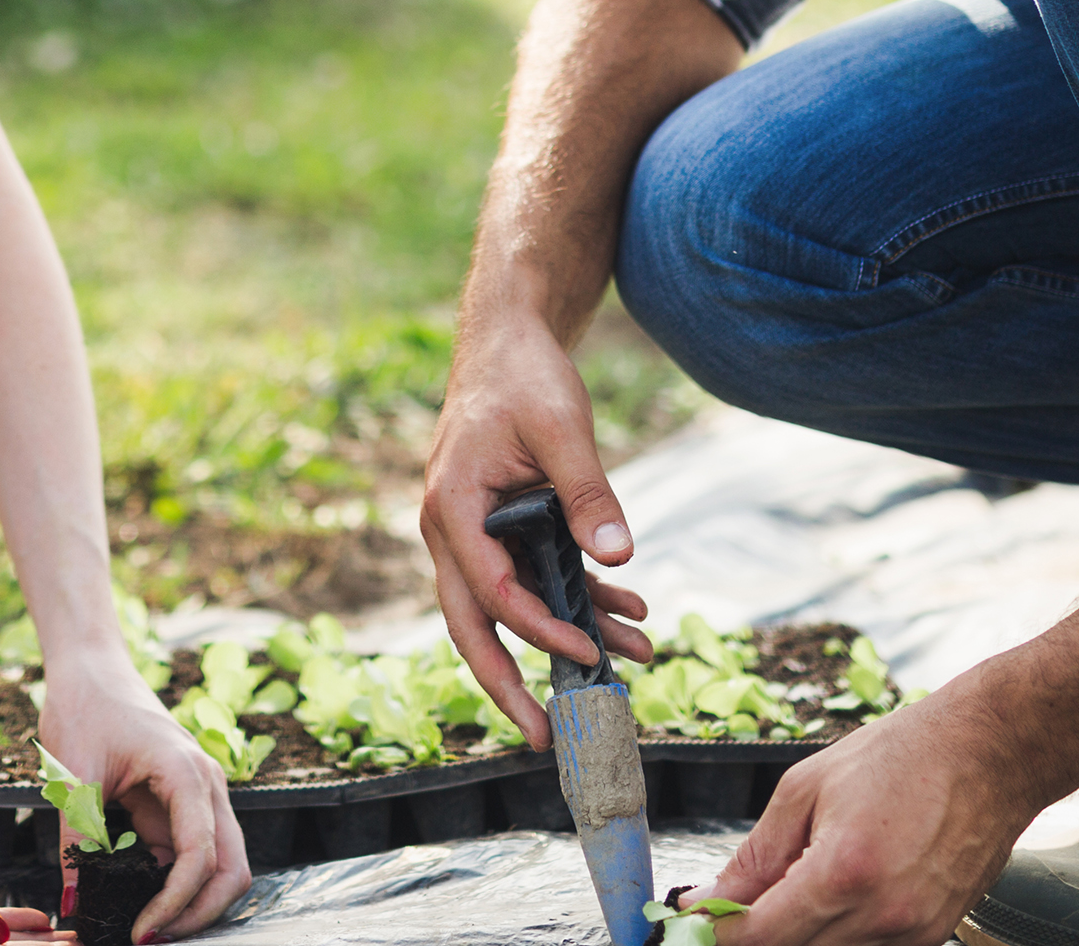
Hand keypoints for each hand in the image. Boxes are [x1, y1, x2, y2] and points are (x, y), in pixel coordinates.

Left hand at [40, 653, 249, 939]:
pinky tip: (139, 897)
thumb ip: (76, 843)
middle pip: (232, 868)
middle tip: (151, 937)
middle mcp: (206, 785)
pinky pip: (193, 853)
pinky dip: (176, 883)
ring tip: (146, 924)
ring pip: (221, 864)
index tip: (141, 930)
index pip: (201, 856)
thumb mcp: (73, 777)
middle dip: (199, 912)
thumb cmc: (83, 706)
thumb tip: (74, 904)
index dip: (176, 903)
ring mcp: (198, 793)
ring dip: (194, 901)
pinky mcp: (181, 801)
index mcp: (186, 772)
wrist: (89, 665)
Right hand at [419, 313, 651, 743]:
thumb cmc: (524, 376)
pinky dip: (575, 596)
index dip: (540, 628)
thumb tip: (619, 559)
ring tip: (626, 666)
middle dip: (507, 686)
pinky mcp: (499, 526)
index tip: (588, 652)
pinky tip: (627, 610)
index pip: (493, 590)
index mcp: (452, 507)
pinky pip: (532, 576)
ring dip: (564, 637)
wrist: (507, 340)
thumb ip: (588, 492)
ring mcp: (472, 531)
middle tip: (545, 738)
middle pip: (473, 625)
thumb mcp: (562, 426)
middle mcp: (451, 528)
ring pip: (509, 606)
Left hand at [705, 687, 1040, 945]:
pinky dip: (839, 936)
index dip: (717, 934)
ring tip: (795, 890)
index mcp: (842, 871)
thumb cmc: (902, 757)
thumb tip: (709, 899)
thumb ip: (755, 855)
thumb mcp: (807, 787)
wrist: (989, 754)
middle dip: (754, 936)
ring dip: (799, 936)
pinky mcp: (933, 937)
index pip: (760, 936)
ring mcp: (913, 934)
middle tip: (734, 910)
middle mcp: (881, 915)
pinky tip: (836, 899)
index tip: (692, 924)